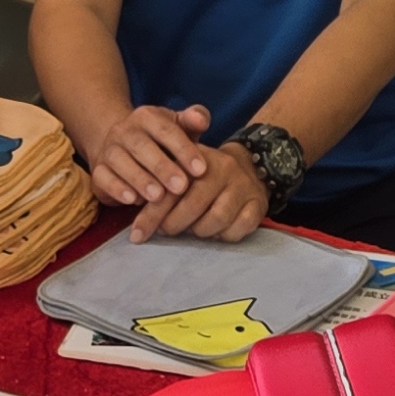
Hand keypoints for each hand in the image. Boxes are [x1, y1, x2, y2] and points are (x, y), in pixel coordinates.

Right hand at [84, 101, 215, 211]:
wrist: (123, 146)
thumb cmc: (163, 141)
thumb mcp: (180, 127)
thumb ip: (194, 121)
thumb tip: (201, 119)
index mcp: (147, 116)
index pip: (166, 130)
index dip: (184, 149)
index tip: (201, 170)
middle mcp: (125, 130)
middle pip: (142, 147)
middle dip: (162, 168)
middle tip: (181, 186)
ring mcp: (109, 150)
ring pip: (121, 162)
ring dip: (140, 180)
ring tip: (158, 197)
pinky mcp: (98, 171)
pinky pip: (103, 178)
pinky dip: (117, 189)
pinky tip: (132, 200)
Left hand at [131, 141, 274, 243]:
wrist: (250, 165)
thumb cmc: (204, 175)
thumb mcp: (181, 169)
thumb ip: (159, 188)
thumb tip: (136, 224)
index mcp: (197, 159)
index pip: (170, 189)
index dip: (151, 214)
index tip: (136, 235)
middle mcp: (223, 168)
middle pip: (193, 205)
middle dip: (175, 224)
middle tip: (167, 231)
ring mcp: (242, 186)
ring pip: (217, 219)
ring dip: (200, 231)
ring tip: (193, 230)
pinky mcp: (258, 204)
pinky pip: (239, 228)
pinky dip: (224, 236)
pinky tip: (216, 232)